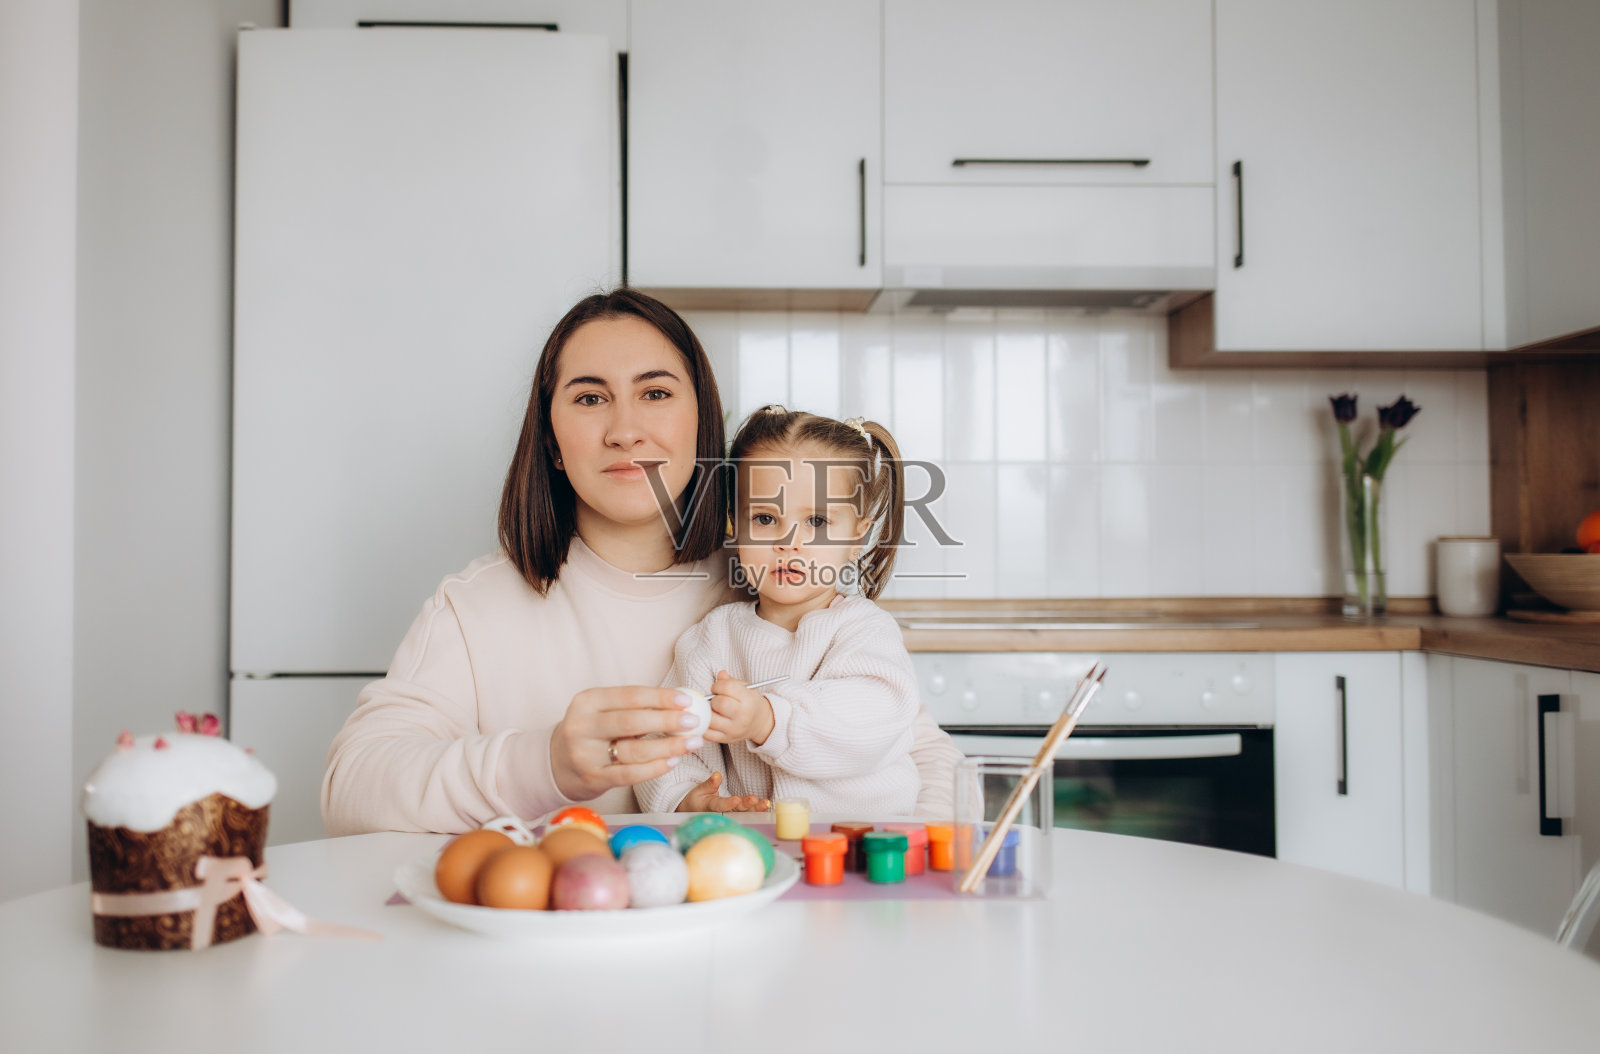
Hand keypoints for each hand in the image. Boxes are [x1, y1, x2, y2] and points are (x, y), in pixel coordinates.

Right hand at [547, 686, 705, 801]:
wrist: (556, 764)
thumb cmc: (591, 733)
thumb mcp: (602, 712)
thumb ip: (634, 707)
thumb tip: (679, 703)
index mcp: (587, 701)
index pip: (630, 695)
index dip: (660, 697)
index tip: (686, 701)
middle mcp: (582, 726)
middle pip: (632, 721)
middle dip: (667, 720)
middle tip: (693, 721)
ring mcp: (585, 754)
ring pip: (634, 750)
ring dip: (668, 746)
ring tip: (691, 743)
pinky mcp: (592, 778)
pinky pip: (629, 774)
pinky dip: (654, 768)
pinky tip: (672, 761)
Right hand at [677, 772, 768, 812]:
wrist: (696, 812)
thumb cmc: (697, 801)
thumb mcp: (699, 791)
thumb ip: (709, 784)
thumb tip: (717, 775)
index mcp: (711, 807)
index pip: (720, 806)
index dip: (728, 804)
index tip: (735, 800)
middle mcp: (723, 813)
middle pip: (736, 810)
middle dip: (746, 805)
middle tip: (755, 800)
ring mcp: (731, 814)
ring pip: (745, 812)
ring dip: (756, 808)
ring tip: (766, 803)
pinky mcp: (737, 813)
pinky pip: (748, 812)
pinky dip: (758, 810)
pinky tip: (768, 806)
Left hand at [704, 670, 775, 746]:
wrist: (760, 723)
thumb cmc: (750, 703)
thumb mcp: (745, 688)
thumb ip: (730, 681)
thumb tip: (721, 674)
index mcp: (748, 700)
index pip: (727, 688)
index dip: (718, 685)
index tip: (718, 688)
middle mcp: (743, 716)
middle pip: (719, 704)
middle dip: (713, 699)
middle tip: (715, 700)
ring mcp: (734, 729)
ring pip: (711, 720)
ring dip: (707, 712)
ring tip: (711, 709)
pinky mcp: (726, 739)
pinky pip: (708, 733)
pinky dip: (703, 725)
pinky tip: (707, 719)